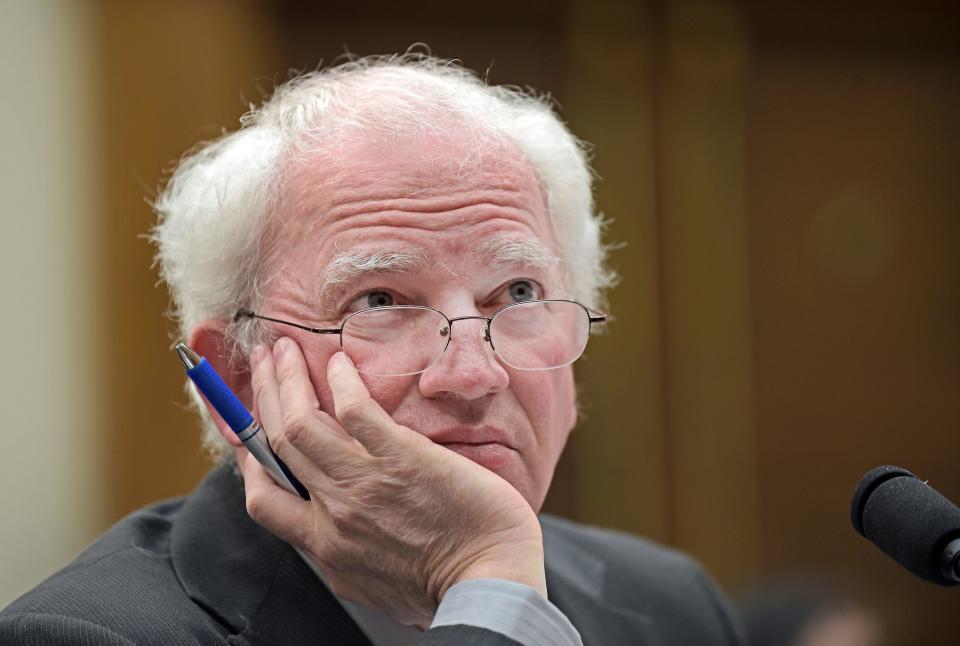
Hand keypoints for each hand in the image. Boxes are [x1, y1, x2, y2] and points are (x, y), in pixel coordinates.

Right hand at [238, 337, 544, 625]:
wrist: (489, 585)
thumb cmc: (443, 589)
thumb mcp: (373, 586)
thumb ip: (346, 554)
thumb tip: (336, 535)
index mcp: (323, 545)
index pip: (263, 496)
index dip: (246, 456)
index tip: (245, 427)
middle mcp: (331, 512)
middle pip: (276, 444)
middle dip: (261, 396)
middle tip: (260, 362)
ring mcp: (363, 483)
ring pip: (301, 422)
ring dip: (285, 379)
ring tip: (283, 348)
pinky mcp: (402, 458)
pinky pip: (357, 411)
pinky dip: (341, 382)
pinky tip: (340, 363)